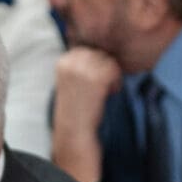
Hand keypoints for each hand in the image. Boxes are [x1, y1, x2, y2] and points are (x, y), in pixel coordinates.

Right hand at [51, 47, 123, 181]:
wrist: (75, 132)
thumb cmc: (77, 110)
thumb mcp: (73, 81)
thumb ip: (83, 65)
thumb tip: (103, 53)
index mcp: (64, 61)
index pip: (89, 49)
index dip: (98, 63)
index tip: (97, 81)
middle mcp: (71, 62)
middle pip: (100, 52)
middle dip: (106, 68)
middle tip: (104, 87)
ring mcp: (83, 69)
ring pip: (109, 60)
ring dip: (112, 75)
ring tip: (107, 90)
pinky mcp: (96, 78)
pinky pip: (115, 70)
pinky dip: (116, 82)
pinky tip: (111, 93)